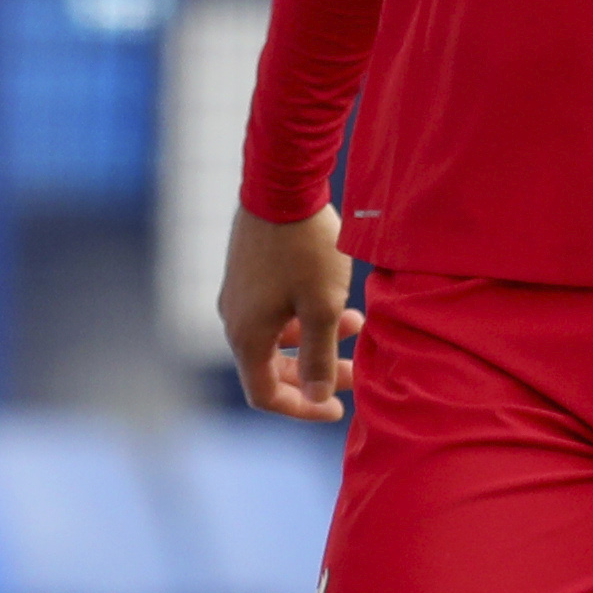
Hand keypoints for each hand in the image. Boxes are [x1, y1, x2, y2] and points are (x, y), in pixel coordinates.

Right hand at [220, 205, 358, 422]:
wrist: (282, 184)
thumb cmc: (306, 248)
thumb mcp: (323, 307)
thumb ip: (319, 357)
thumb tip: (315, 398)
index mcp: (247, 336)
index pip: (265, 394)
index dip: (301, 408)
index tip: (338, 406)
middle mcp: (235, 320)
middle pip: (273, 368)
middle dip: (317, 373)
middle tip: (358, 370)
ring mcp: (239, 295)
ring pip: (279, 337)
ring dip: (317, 340)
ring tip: (357, 325)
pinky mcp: (248, 274)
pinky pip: (275, 311)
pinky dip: (305, 316)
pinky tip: (337, 299)